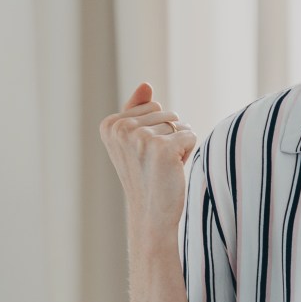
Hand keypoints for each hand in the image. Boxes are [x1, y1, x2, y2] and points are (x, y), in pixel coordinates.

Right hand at [99, 82, 196, 236]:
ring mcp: (140, 137)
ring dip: (178, 145)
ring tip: (163, 168)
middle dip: (169, 136)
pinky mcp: (162, 147)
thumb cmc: (146, 178)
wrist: (151, 217)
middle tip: (155, 164)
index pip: (152, 106)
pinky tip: (173, 170)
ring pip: (179, 123)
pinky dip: (188, 152)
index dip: (156, 130)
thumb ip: (138, 111)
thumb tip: (146, 84)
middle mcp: (121, 128)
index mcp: (110, 124)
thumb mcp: (135, 141)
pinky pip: (190, 134)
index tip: (144, 155)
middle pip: (166, 112)